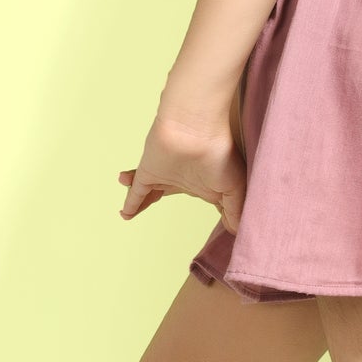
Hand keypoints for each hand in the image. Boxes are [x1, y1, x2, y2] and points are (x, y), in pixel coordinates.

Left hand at [118, 108, 244, 233]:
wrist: (195, 129)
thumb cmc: (219, 153)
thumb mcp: (235, 187)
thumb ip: (235, 210)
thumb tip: (236, 232)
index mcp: (209, 185)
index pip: (208, 202)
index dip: (205, 212)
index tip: (209, 227)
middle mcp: (187, 180)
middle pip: (174, 193)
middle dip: (165, 198)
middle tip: (161, 219)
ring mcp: (166, 176)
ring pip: (150, 192)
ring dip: (140, 202)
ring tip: (128, 214)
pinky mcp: (148, 173)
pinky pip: (136, 192)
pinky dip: (130, 203)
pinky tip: (125, 214)